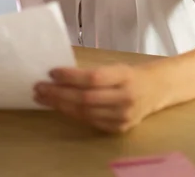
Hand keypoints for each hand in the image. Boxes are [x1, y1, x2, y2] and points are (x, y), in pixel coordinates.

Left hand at [33, 63, 165, 132]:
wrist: (155, 90)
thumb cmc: (129, 74)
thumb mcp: (115, 66)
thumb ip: (92, 71)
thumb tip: (58, 73)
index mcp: (125, 76)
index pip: (93, 78)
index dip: (71, 76)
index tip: (51, 72)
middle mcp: (125, 97)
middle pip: (86, 98)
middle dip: (58, 93)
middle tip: (39, 87)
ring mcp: (123, 116)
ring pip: (85, 113)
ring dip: (60, 105)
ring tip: (43, 97)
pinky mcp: (118, 128)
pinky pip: (90, 121)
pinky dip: (72, 114)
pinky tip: (59, 106)